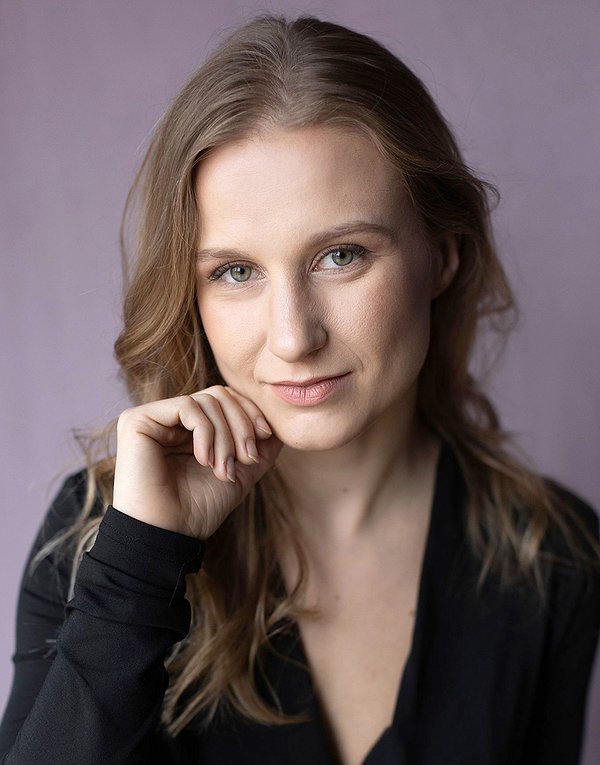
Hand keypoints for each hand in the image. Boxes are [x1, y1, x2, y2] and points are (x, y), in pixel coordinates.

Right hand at [112, 386, 281, 538]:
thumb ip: (260, 445)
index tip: (264, 440)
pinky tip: (204, 460)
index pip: (226, 400)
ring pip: (207, 400)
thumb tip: (280, 424)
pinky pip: (187, 407)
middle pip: (220, 395)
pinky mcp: (138, 420)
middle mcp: (169, 418)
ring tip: (223, 468)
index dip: (251, 414)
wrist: (168, 535)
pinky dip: (206, 433)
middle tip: (247, 458)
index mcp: (189, 427)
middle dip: (242, 425)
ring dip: (226, 436)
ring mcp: (153, 417)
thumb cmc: (200, 509)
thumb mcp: (241, 471)